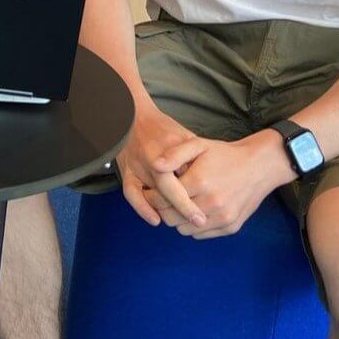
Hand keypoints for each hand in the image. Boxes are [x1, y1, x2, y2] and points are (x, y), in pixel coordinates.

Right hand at [115, 103, 207, 229]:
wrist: (133, 115)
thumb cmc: (162, 127)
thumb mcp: (185, 135)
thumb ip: (195, 157)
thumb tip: (210, 178)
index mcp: (171, 144)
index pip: (187, 172)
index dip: (199, 191)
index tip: (211, 205)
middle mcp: (153, 155)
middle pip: (169, 186)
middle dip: (185, 206)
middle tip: (200, 221)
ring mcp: (138, 164)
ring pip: (152, 192)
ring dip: (167, 210)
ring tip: (182, 223)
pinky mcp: (127, 171)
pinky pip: (131, 193)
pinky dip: (142, 208)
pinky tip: (155, 220)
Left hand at [151, 131, 294, 238]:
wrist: (259, 166)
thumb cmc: (225, 154)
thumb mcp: (199, 145)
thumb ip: (174, 154)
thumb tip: (154, 165)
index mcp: (200, 181)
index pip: (162, 200)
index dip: (152, 196)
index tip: (151, 191)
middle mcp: (212, 203)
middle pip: (170, 218)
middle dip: (162, 209)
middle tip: (162, 199)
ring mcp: (222, 217)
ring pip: (184, 230)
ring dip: (178, 219)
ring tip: (180, 204)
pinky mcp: (230, 227)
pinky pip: (201, 235)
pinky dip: (193, 226)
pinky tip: (195, 210)